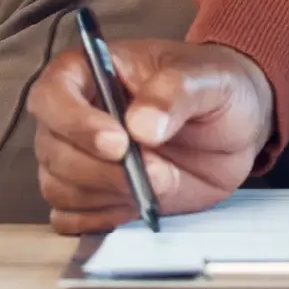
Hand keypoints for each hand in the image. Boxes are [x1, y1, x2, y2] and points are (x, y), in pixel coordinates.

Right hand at [29, 40, 274, 234]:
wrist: (237, 125)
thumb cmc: (215, 87)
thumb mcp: (208, 79)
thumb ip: (175, 93)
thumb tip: (142, 126)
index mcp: (93, 70)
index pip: (51, 94)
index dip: (74, 122)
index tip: (118, 143)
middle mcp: (77, 115)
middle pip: (51, 149)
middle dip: (99, 170)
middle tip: (151, 171)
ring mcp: (81, 158)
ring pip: (57, 187)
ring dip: (105, 195)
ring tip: (156, 182)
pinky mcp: (94, 195)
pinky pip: (70, 218)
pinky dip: (101, 219)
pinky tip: (137, 204)